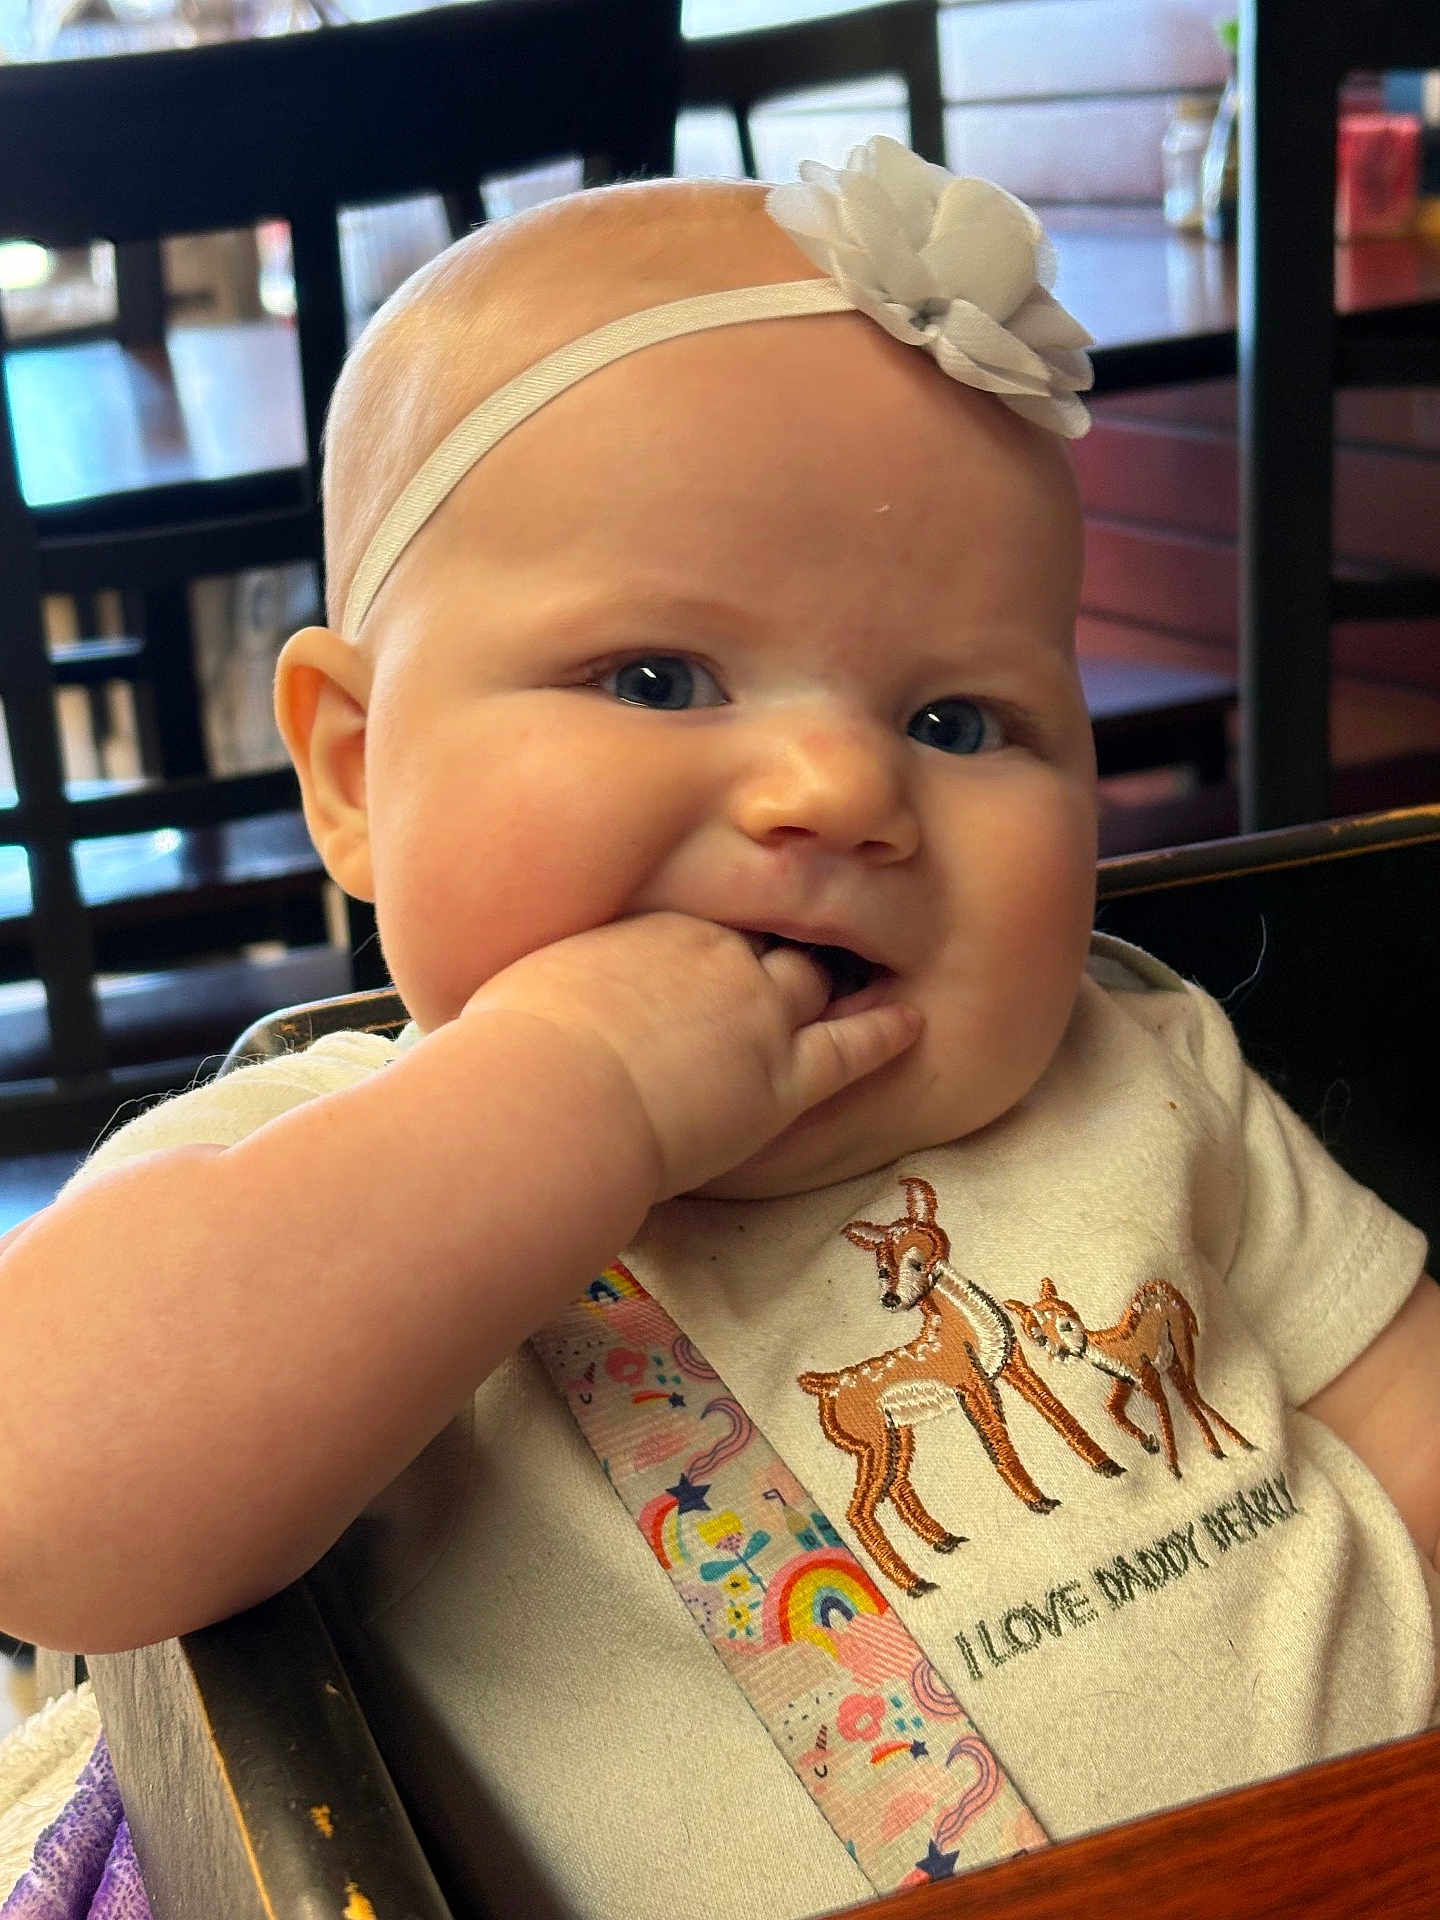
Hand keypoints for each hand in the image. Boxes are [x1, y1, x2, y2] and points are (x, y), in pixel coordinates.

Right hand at [461, 912, 920, 1199]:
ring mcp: (755, 1013)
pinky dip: (883, 1033)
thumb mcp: (518, 992)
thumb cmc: (510, 1055)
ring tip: (864, 969)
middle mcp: (712, 953)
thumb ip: (543, 984)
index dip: (718, 928)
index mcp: (649, 925)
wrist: (551, 1097)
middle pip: (765, 934)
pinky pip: (850, 1048)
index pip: (703, 912)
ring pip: (811, 981)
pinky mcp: (782, 1078)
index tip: (722, 935)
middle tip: (805, 934)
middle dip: (783, 935)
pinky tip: (909, 1023)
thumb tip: (509, 996)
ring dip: (835, 977)